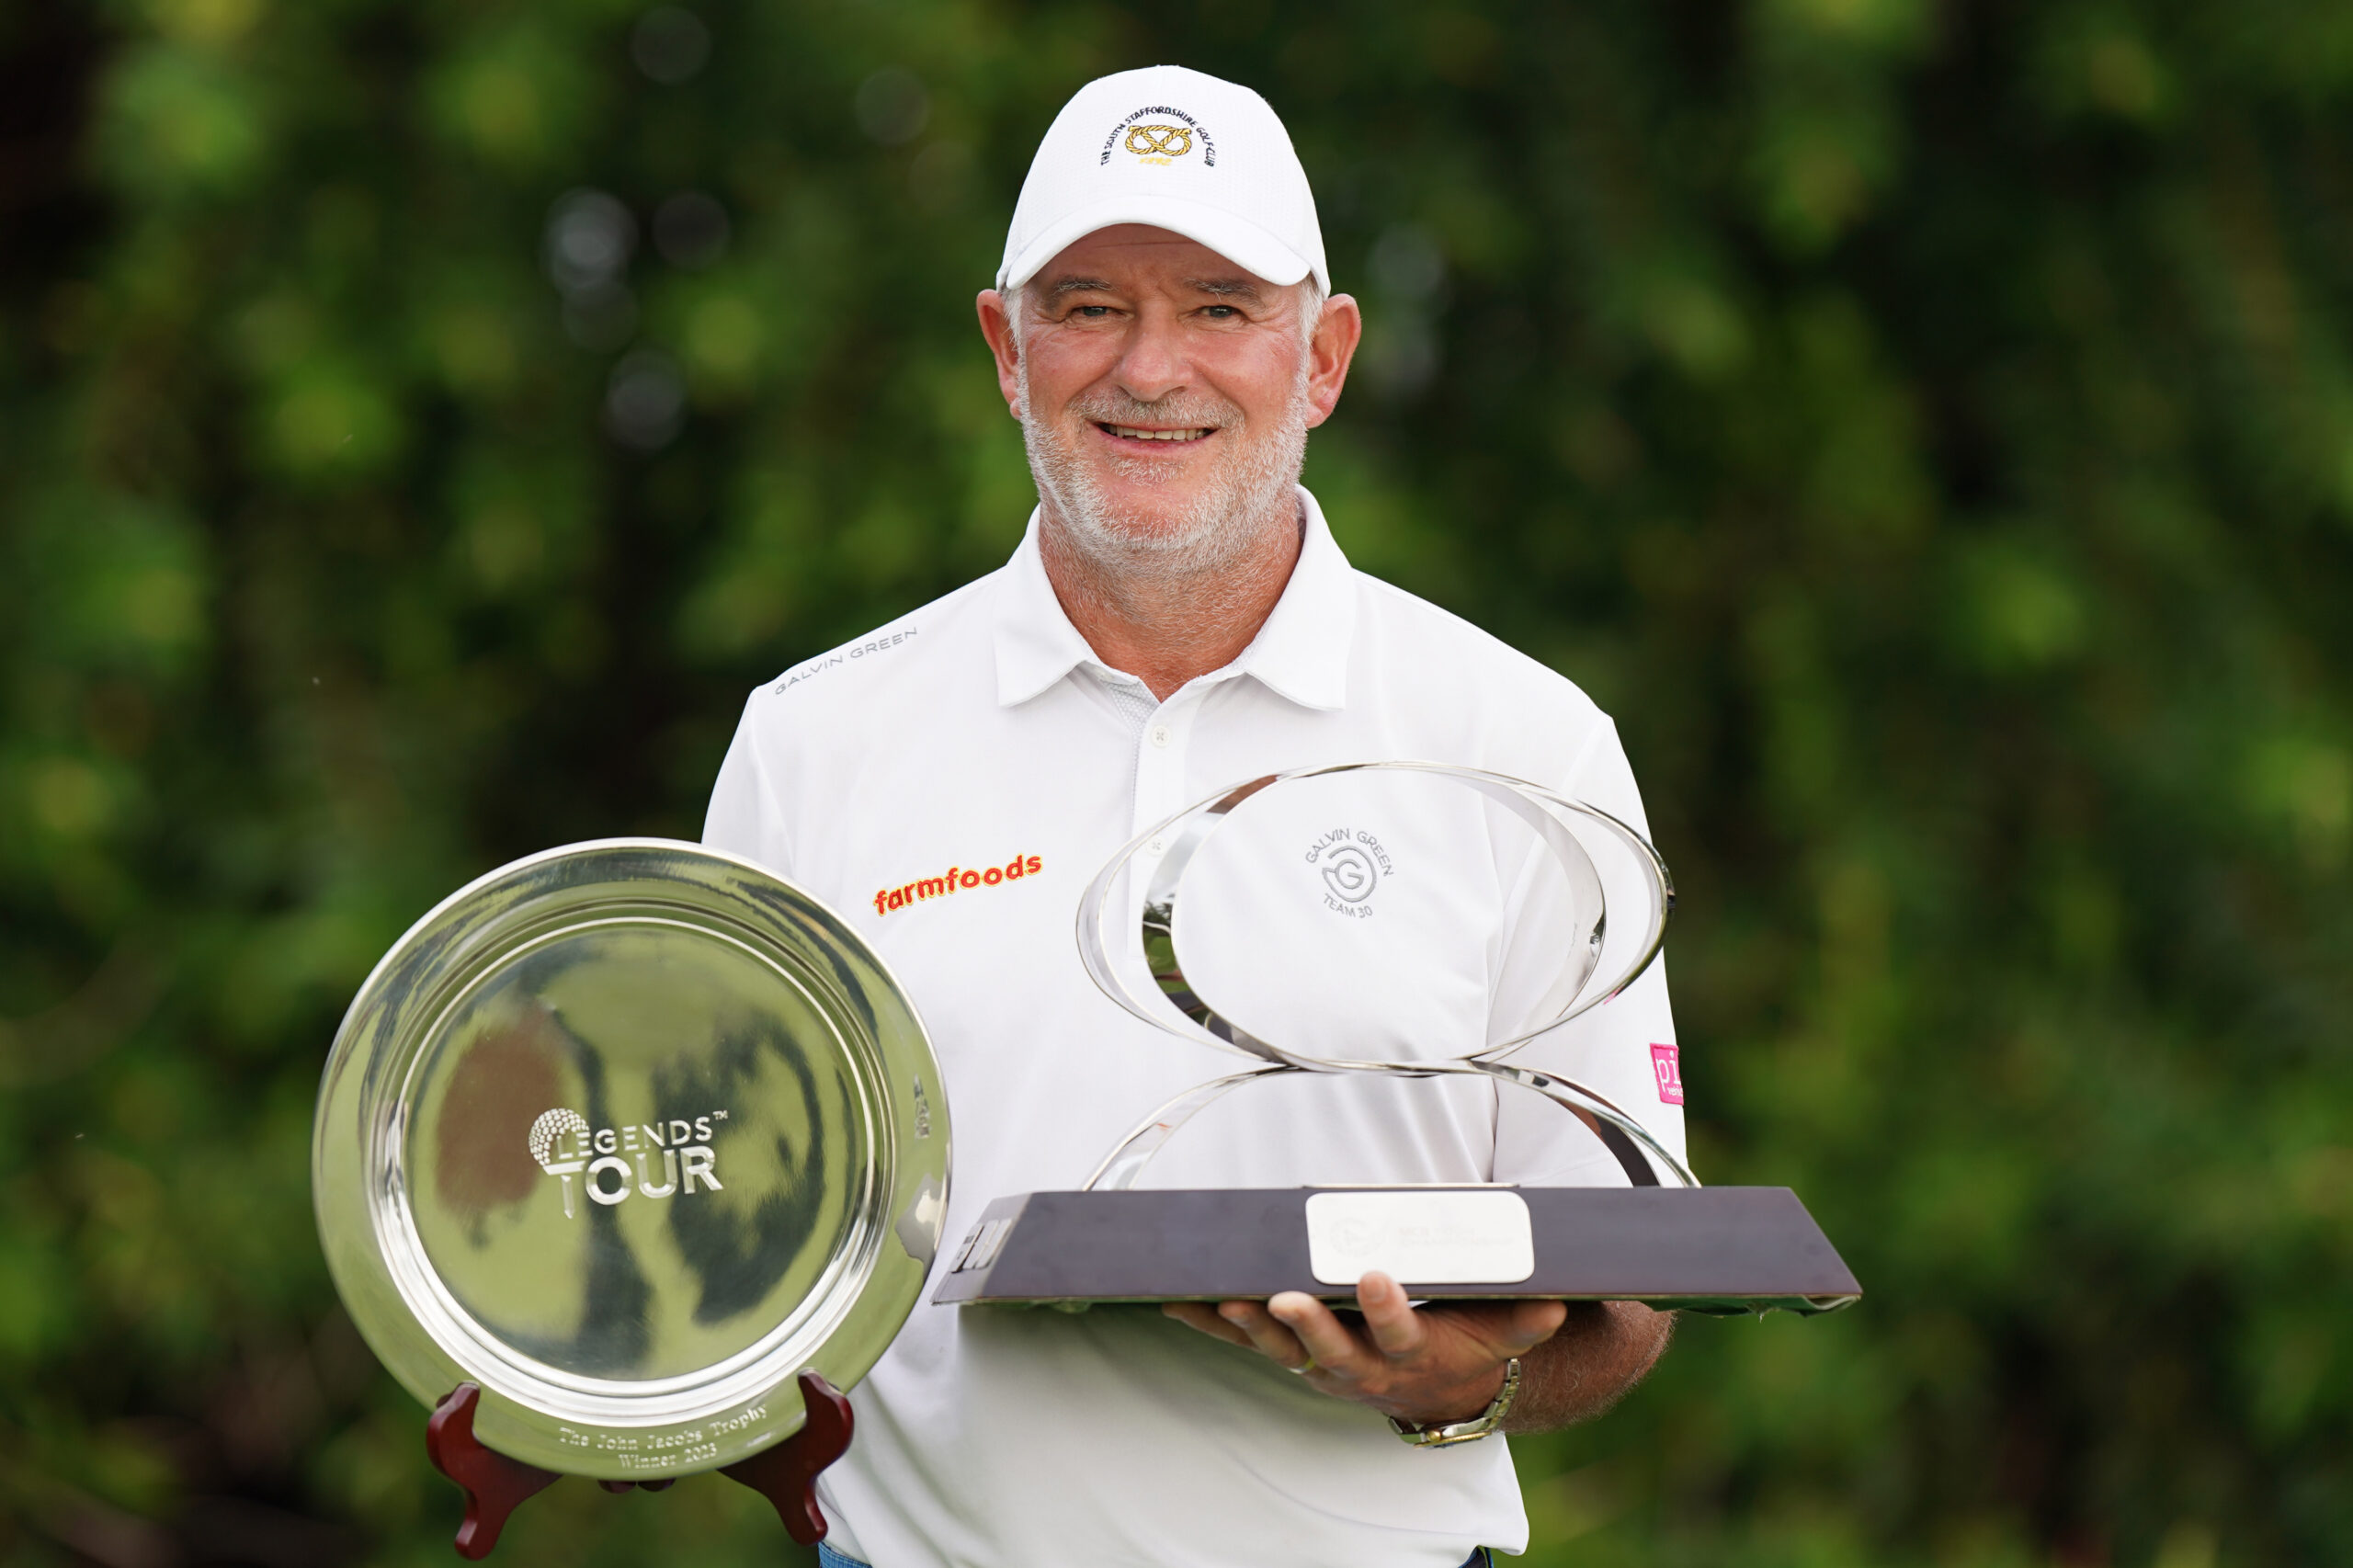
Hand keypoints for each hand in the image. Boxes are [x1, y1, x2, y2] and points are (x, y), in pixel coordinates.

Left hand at [1163, 1272, 1568, 1426]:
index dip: (1387, 1309)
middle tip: (1285, 1298)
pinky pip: (1243, 1340)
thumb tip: (1556, 1301)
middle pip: (1327, 1349)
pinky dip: (1209, 1322)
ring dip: (1248, 1327)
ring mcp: (1317, 1363)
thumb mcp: (1498, 1335)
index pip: (1399, 1333)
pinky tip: (1176, 1300)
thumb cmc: (1461, 1345)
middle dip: (1305, 1324)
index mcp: (1407, 1355)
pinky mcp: (1289, 1354)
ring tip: (1224, 1299)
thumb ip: (1523, 1320)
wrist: (1435, 1391)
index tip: (1378, 1275)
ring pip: (1277, 1349)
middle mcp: (1356, 1366)